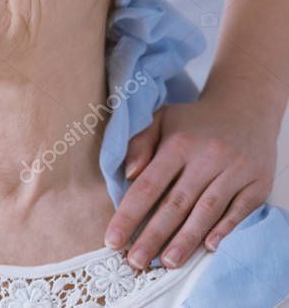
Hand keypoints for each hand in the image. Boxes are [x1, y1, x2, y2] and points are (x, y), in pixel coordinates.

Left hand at [104, 89, 277, 268]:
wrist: (246, 107)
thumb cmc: (195, 121)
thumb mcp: (161, 119)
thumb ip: (139, 143)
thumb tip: (127, 173)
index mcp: (178, 144)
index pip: (148, 185)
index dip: (129, 214)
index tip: (112, 240)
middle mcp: (207, 158)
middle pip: (176, 204)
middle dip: (153, 236)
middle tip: (135, 261)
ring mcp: (235, 170)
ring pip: (206, 210)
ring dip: (186, 240)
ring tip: (167, 263)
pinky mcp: (258, 182)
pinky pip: (239, 210)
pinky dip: (224, 229)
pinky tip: (207, 247)